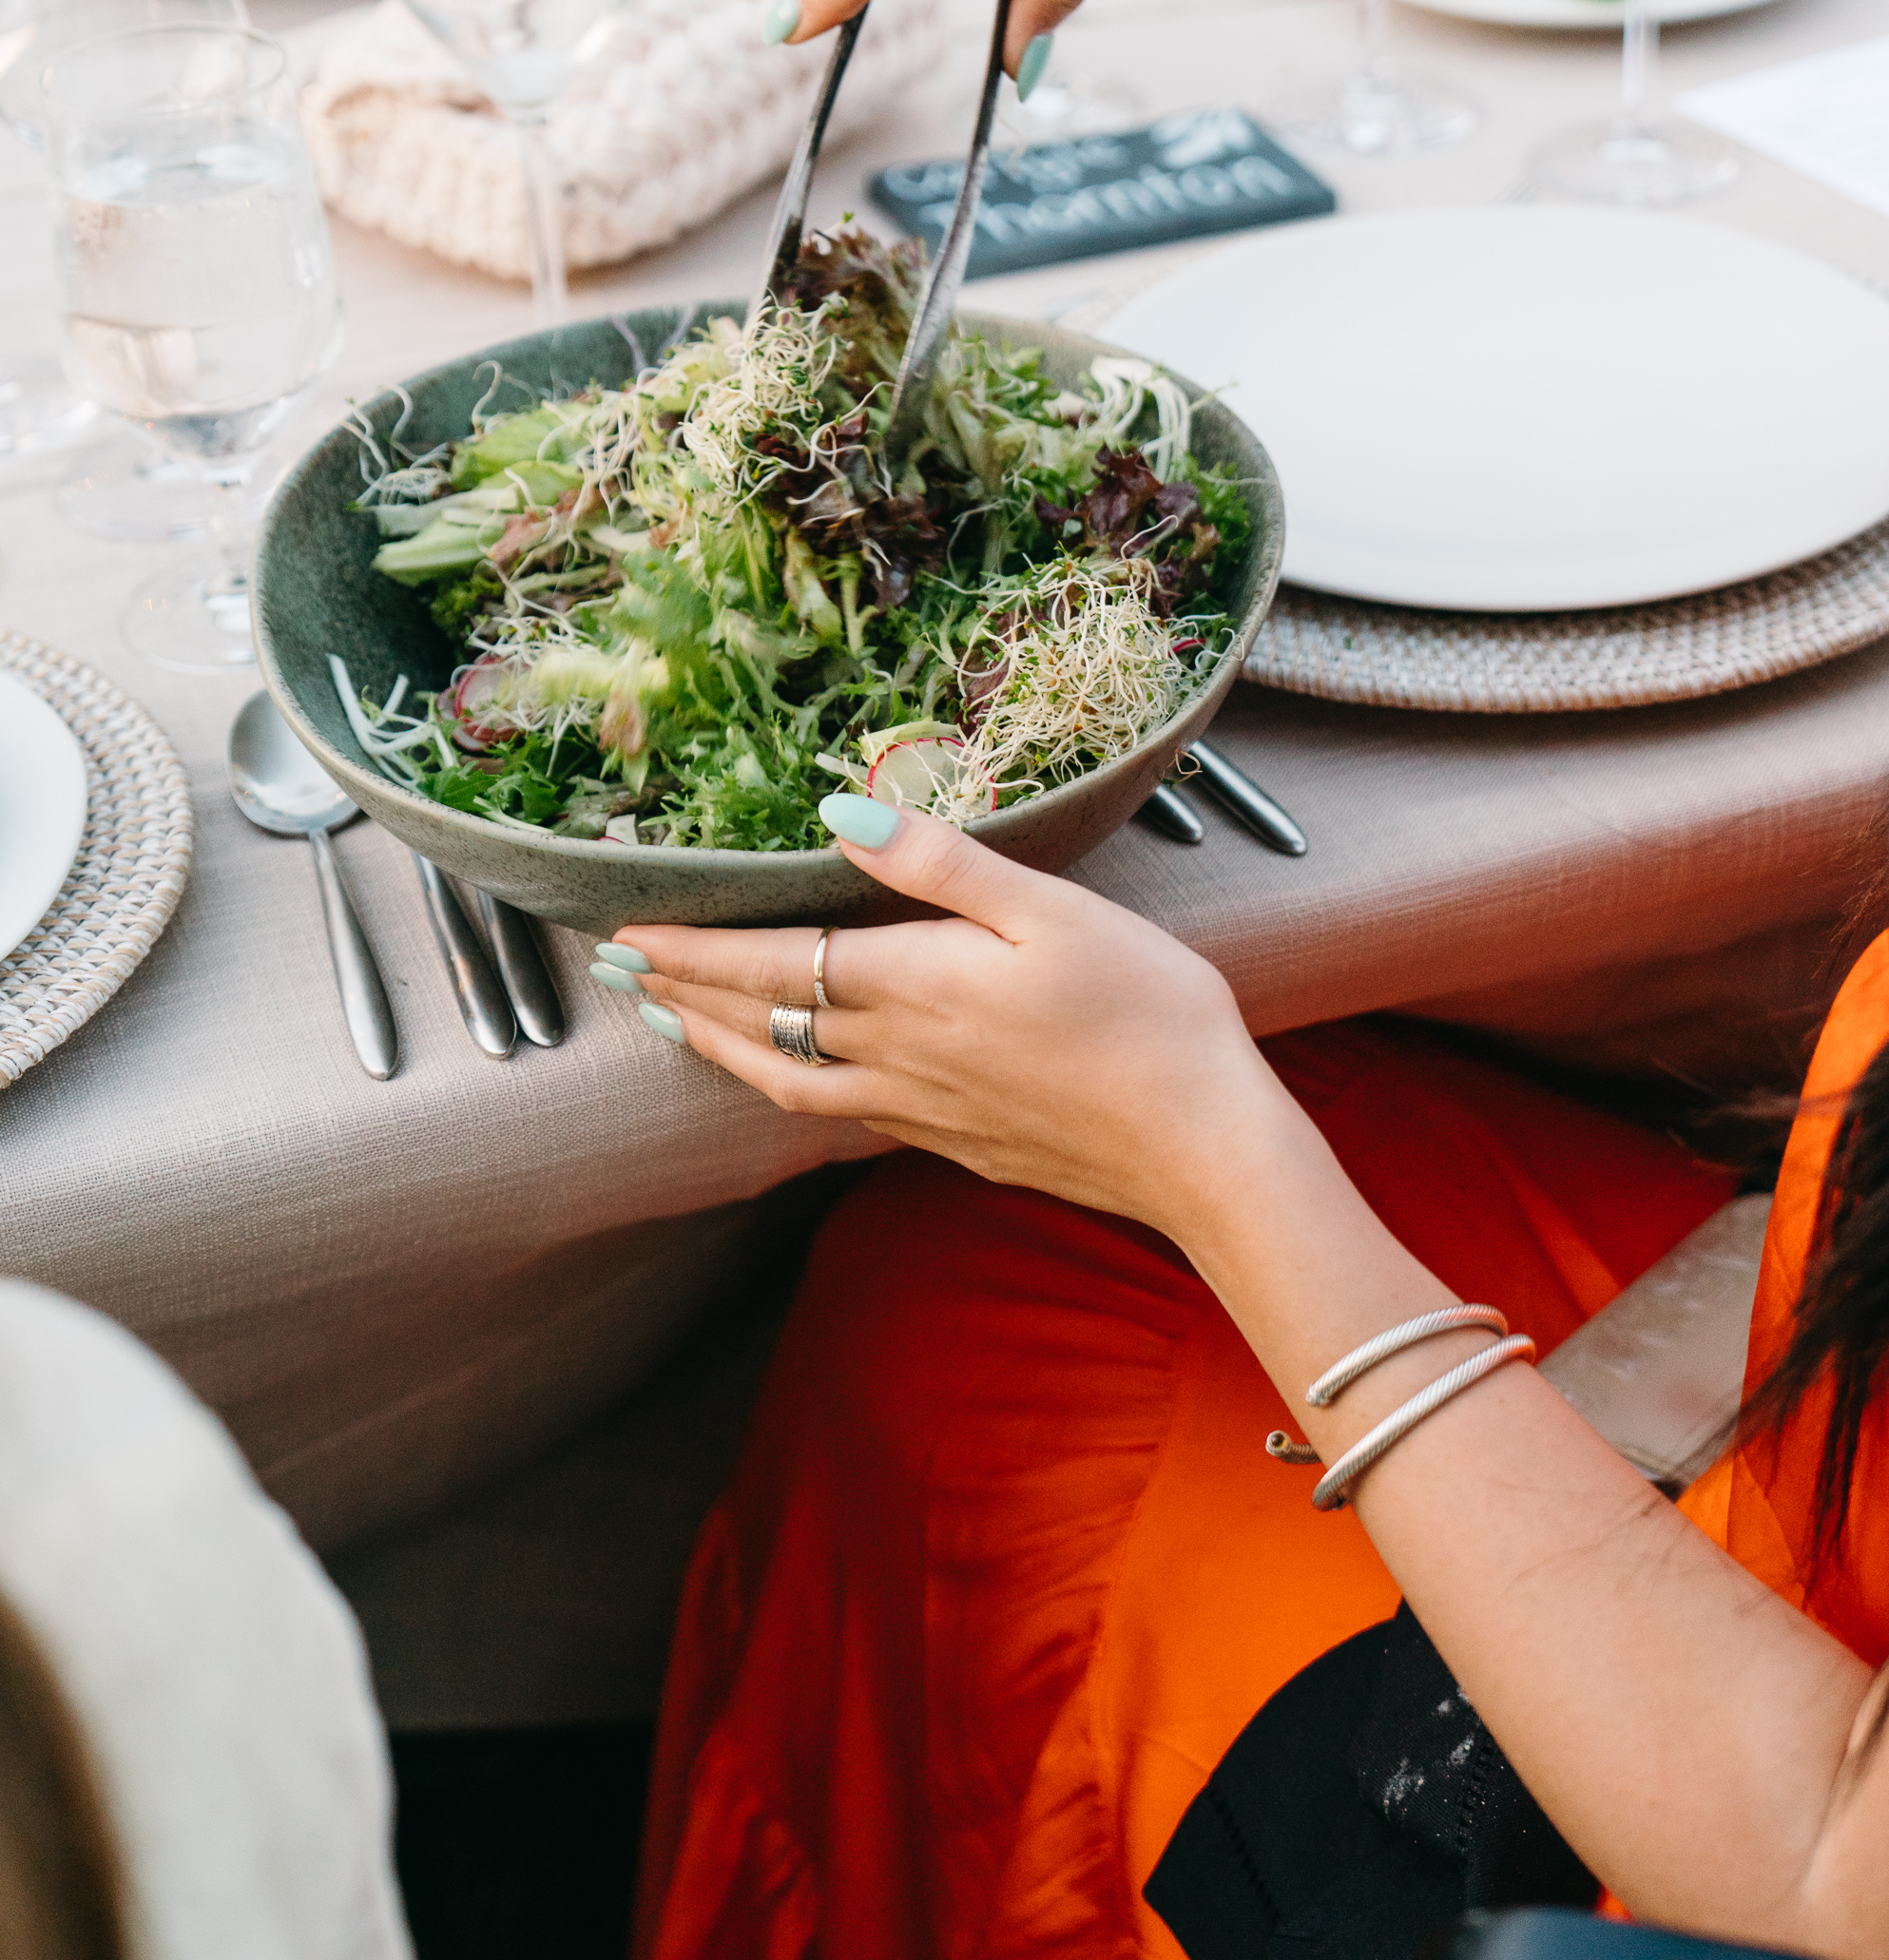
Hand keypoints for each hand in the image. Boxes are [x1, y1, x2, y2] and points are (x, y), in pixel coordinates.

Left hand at [613, 808, 1307, 1241]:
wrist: (1201, 1148)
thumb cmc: (1147, 1016)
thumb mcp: (1051, 911)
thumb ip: (941, 863)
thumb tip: (841, 812)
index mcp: (911, 987)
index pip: (768, 964)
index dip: (690, 949)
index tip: (625, 933)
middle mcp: (895, 1057)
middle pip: (759, 1025)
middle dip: (681, 996)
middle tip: (615, 976)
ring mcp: (921, 1111)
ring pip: (788, 1080)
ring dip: (720, 1049)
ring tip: (675, 1028)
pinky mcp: (954, 1143)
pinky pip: (840, 1114)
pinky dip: (789, 1087)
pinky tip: (794, 1078)